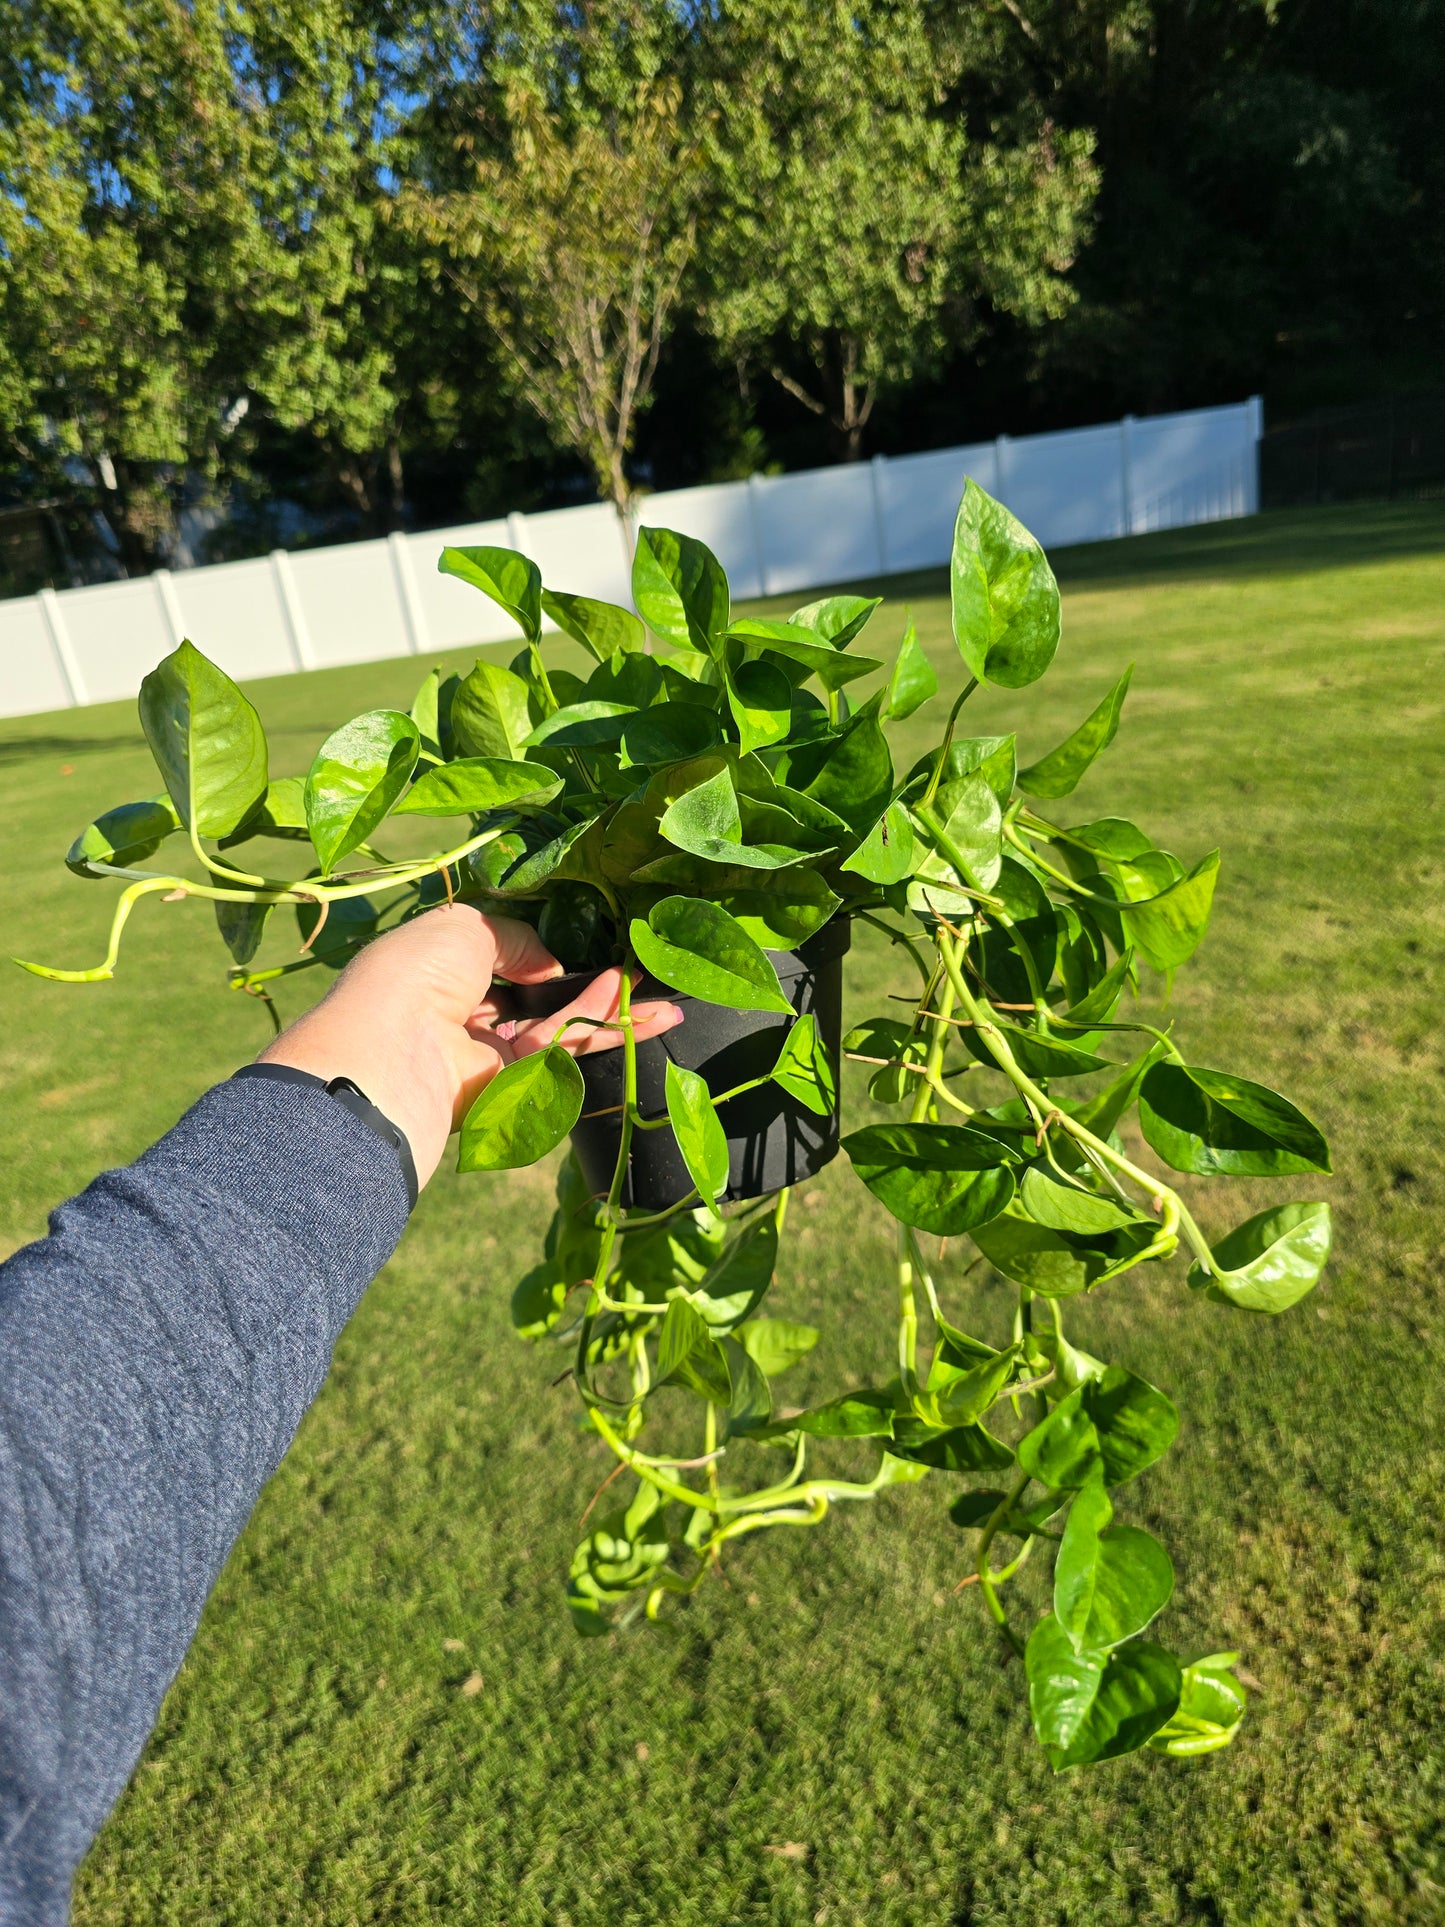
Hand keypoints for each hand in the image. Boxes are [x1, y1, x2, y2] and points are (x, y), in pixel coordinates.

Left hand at [258, 905, 681, 1187]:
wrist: (394, 1049)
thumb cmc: (414, 973)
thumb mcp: (466, 927)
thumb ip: (517, 939)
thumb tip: (553, 967)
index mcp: (442, 971)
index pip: (503, 962)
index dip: (547, 955)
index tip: (591, 943)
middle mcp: (467, 1013)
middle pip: (543, 999)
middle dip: (592, 988)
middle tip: (641, 973)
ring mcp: (491, 1053)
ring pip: (563, 1028)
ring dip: (614, 1013)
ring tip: (662, 998)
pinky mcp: (515, 1084)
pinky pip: (567, 1050)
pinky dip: (604, 1029)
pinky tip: (642, 1010)